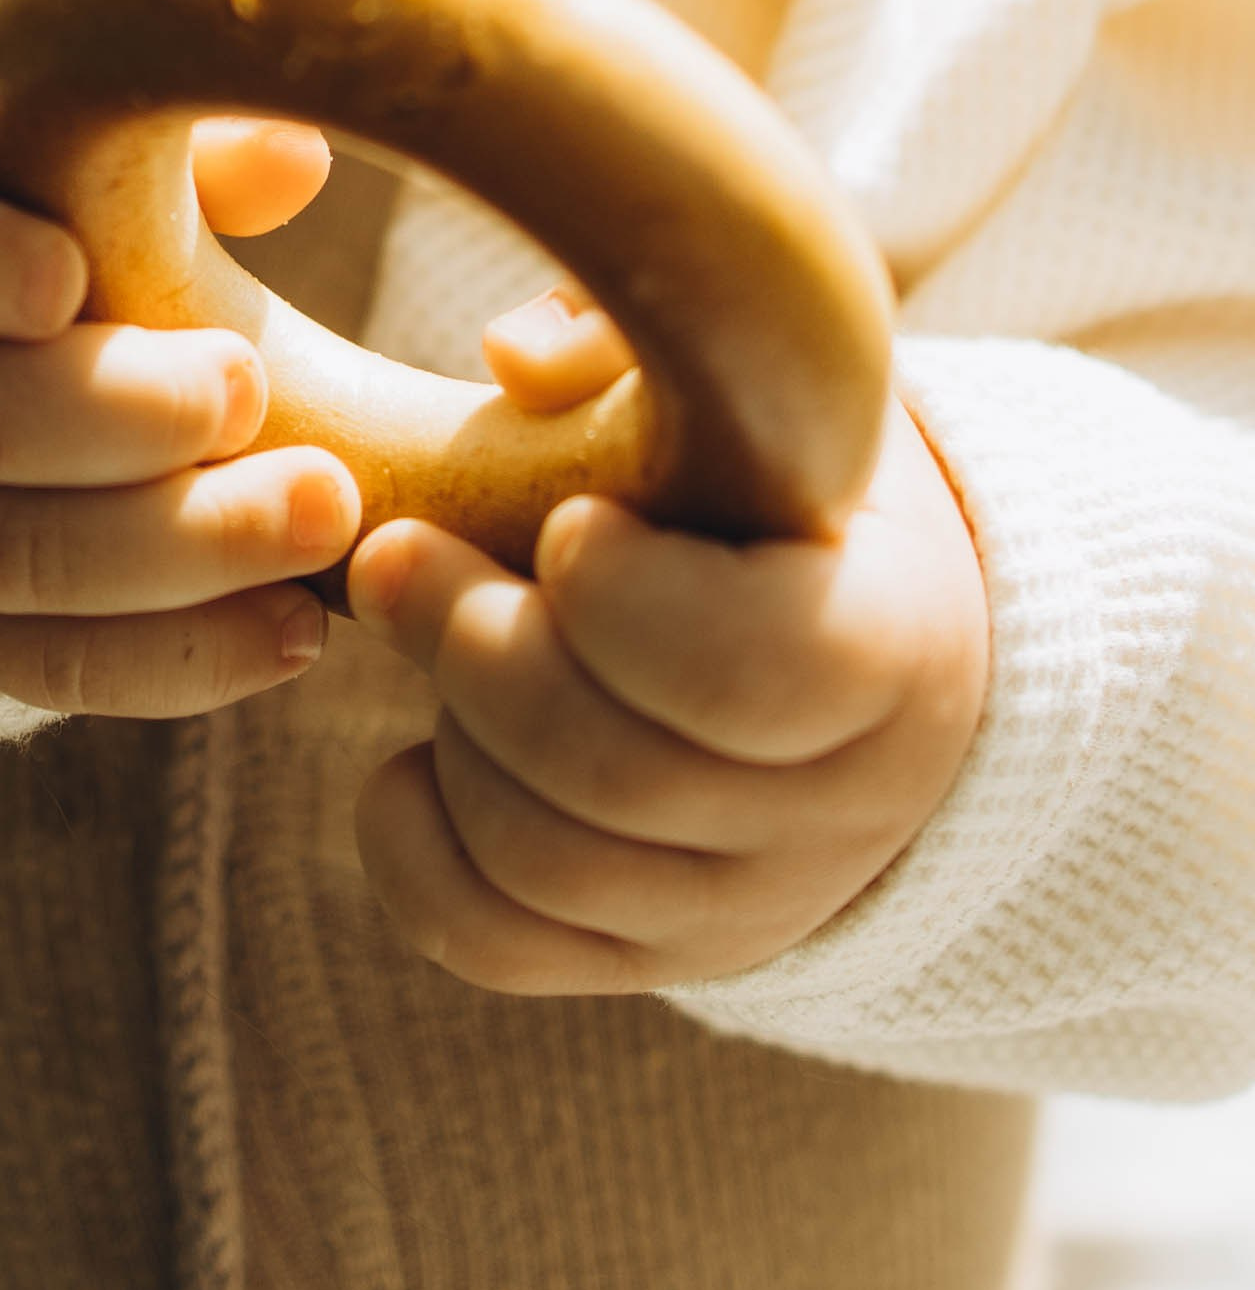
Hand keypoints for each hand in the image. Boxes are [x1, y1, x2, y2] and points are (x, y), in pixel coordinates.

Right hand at [0, 99, 359, 714]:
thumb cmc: (29, 201)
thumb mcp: (71, 144)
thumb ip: (162, 148)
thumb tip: (292, 158)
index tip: (66, 275)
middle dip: (106, 414)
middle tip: (242, 388)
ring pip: (6, 560)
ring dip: (174, 547)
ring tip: (320, 511)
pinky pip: (52, 666)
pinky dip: (179, 658)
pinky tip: (297, 628)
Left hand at [345, 286, 988, 994]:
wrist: (860, 645)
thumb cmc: (785, 479)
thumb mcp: (768, 383)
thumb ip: (649, 332)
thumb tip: (514, 358)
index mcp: (894, 646)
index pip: (760, 669)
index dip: (631, 602)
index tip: (569, 522)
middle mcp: (840, 811)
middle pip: (617, 771)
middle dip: (475, 648)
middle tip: (395, 553)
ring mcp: (744, 907)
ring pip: (546, 864)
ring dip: (450, 736)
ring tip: (429, 635)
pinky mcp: (647, 957)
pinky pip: (494, 944)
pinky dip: (411, 850)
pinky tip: (410, 758)